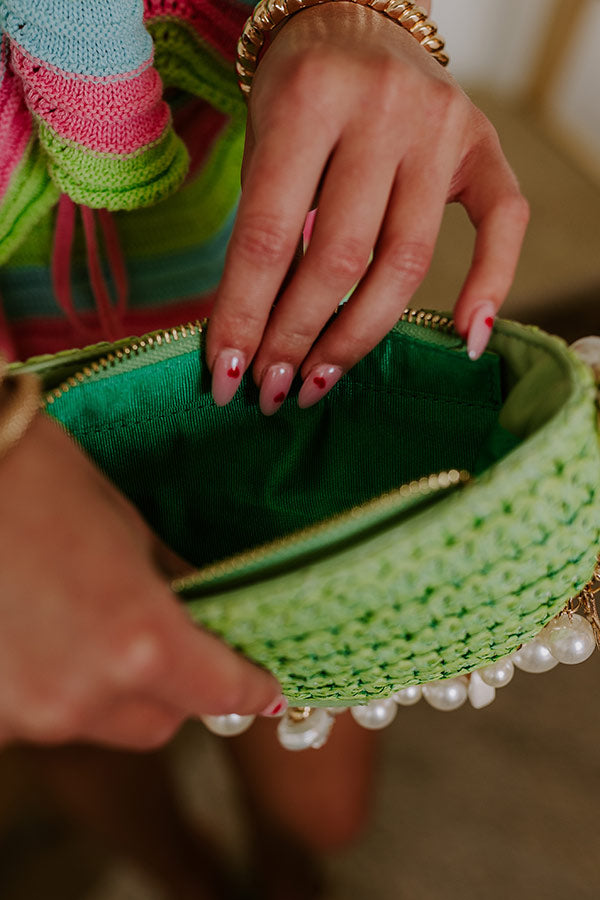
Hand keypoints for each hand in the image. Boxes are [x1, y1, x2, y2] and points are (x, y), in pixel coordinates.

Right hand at [0, 416, 281, 749]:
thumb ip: (174, 588)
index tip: (264, 689)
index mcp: (139, 643)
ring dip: (103, 689)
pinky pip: (38, 716)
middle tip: (165, 643)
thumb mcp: (127, 528)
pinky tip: (35, 635)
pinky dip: (48, 685)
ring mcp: (23, 715)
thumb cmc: (40, 478)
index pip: (220, 693)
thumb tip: (207, 614)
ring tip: (80, 625)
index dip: (249, 691)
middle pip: (158, 724)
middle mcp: (82, 696)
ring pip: (94, 722)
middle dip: (173, 690)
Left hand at [207, 2, 527, 412]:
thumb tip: (258, 338)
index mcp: (309, 100)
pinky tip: (464, 342)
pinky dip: (491, 284)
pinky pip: (504, 221)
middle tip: (272, 390)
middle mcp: (382, 110)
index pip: (268, 235)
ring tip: (318, 383)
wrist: (357, 23)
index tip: (226, 376)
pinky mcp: (483, 145)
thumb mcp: (264, 145)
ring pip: (406, 262)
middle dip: (297, 338)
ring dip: (357, 338)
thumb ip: (269, 229)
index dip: (244, 316)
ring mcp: (442, 128)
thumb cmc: (299, 95)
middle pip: (340, 258)